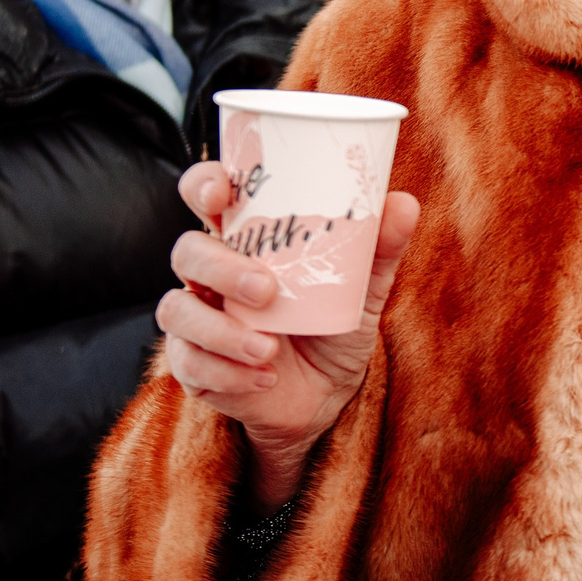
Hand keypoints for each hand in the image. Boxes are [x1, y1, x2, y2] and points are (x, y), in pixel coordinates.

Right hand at [157, 166, 417, 511]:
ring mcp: (198, 318)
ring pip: (177, 310)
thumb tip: (404, 204)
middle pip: (188, 252)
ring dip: (221, 331)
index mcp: (246, 239)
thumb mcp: (363, 287)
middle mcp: (212, 273)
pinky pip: (189, 363)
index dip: (203, 186)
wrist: (328, 394)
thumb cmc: (334, 324)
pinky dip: (228, 372)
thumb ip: (379, 247)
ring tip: (268, 348)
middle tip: (266, 290)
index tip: (220, 195)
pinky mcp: (194, 364)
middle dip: (220, 268)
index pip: (207, 196)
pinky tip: (265, 376)